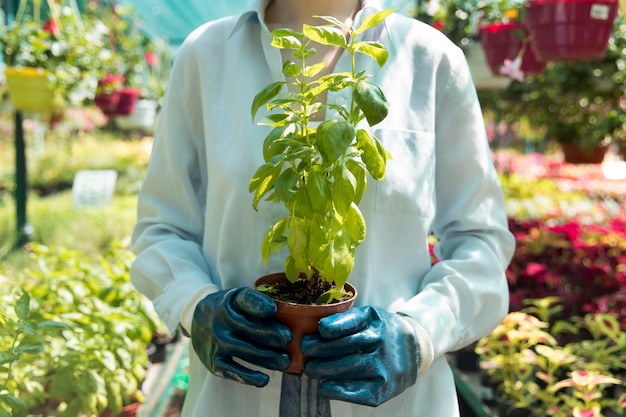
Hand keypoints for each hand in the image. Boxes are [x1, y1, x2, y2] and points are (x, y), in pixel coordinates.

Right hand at [191, 287, 291, 386]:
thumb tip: (280, 313)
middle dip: (271, 335)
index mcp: (230, 302)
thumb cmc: (228, 309)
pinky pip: (233, 371)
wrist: (196, 321)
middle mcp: (221, 322)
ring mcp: (217, 343)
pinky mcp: (214, 362)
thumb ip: (256, 301)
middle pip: (249, 328)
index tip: (272, 310)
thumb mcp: (237, 297)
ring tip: (285, 361)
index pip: (245, 301)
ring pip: (245, 351)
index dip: (259, 305)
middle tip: (289, 339)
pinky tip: (264, 379)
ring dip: (268, 357)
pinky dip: (249, 377)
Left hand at [301, 306, 418, 406]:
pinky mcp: (383, 390)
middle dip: (320, 350)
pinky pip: (356, 392)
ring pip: (348, 369)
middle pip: (346, 347)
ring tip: (310, 368)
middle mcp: (382, 344)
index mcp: (376, 322)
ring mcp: (384, 368)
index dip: (334, 327)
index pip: (352, 323)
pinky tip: (324, 386)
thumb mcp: (370, 315)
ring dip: (324, 370)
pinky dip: (337, 390)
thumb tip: (317, 328)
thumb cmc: (382, 330)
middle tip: (304, 350)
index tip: (319, 330)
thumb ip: (346, 319)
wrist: (414, 349)